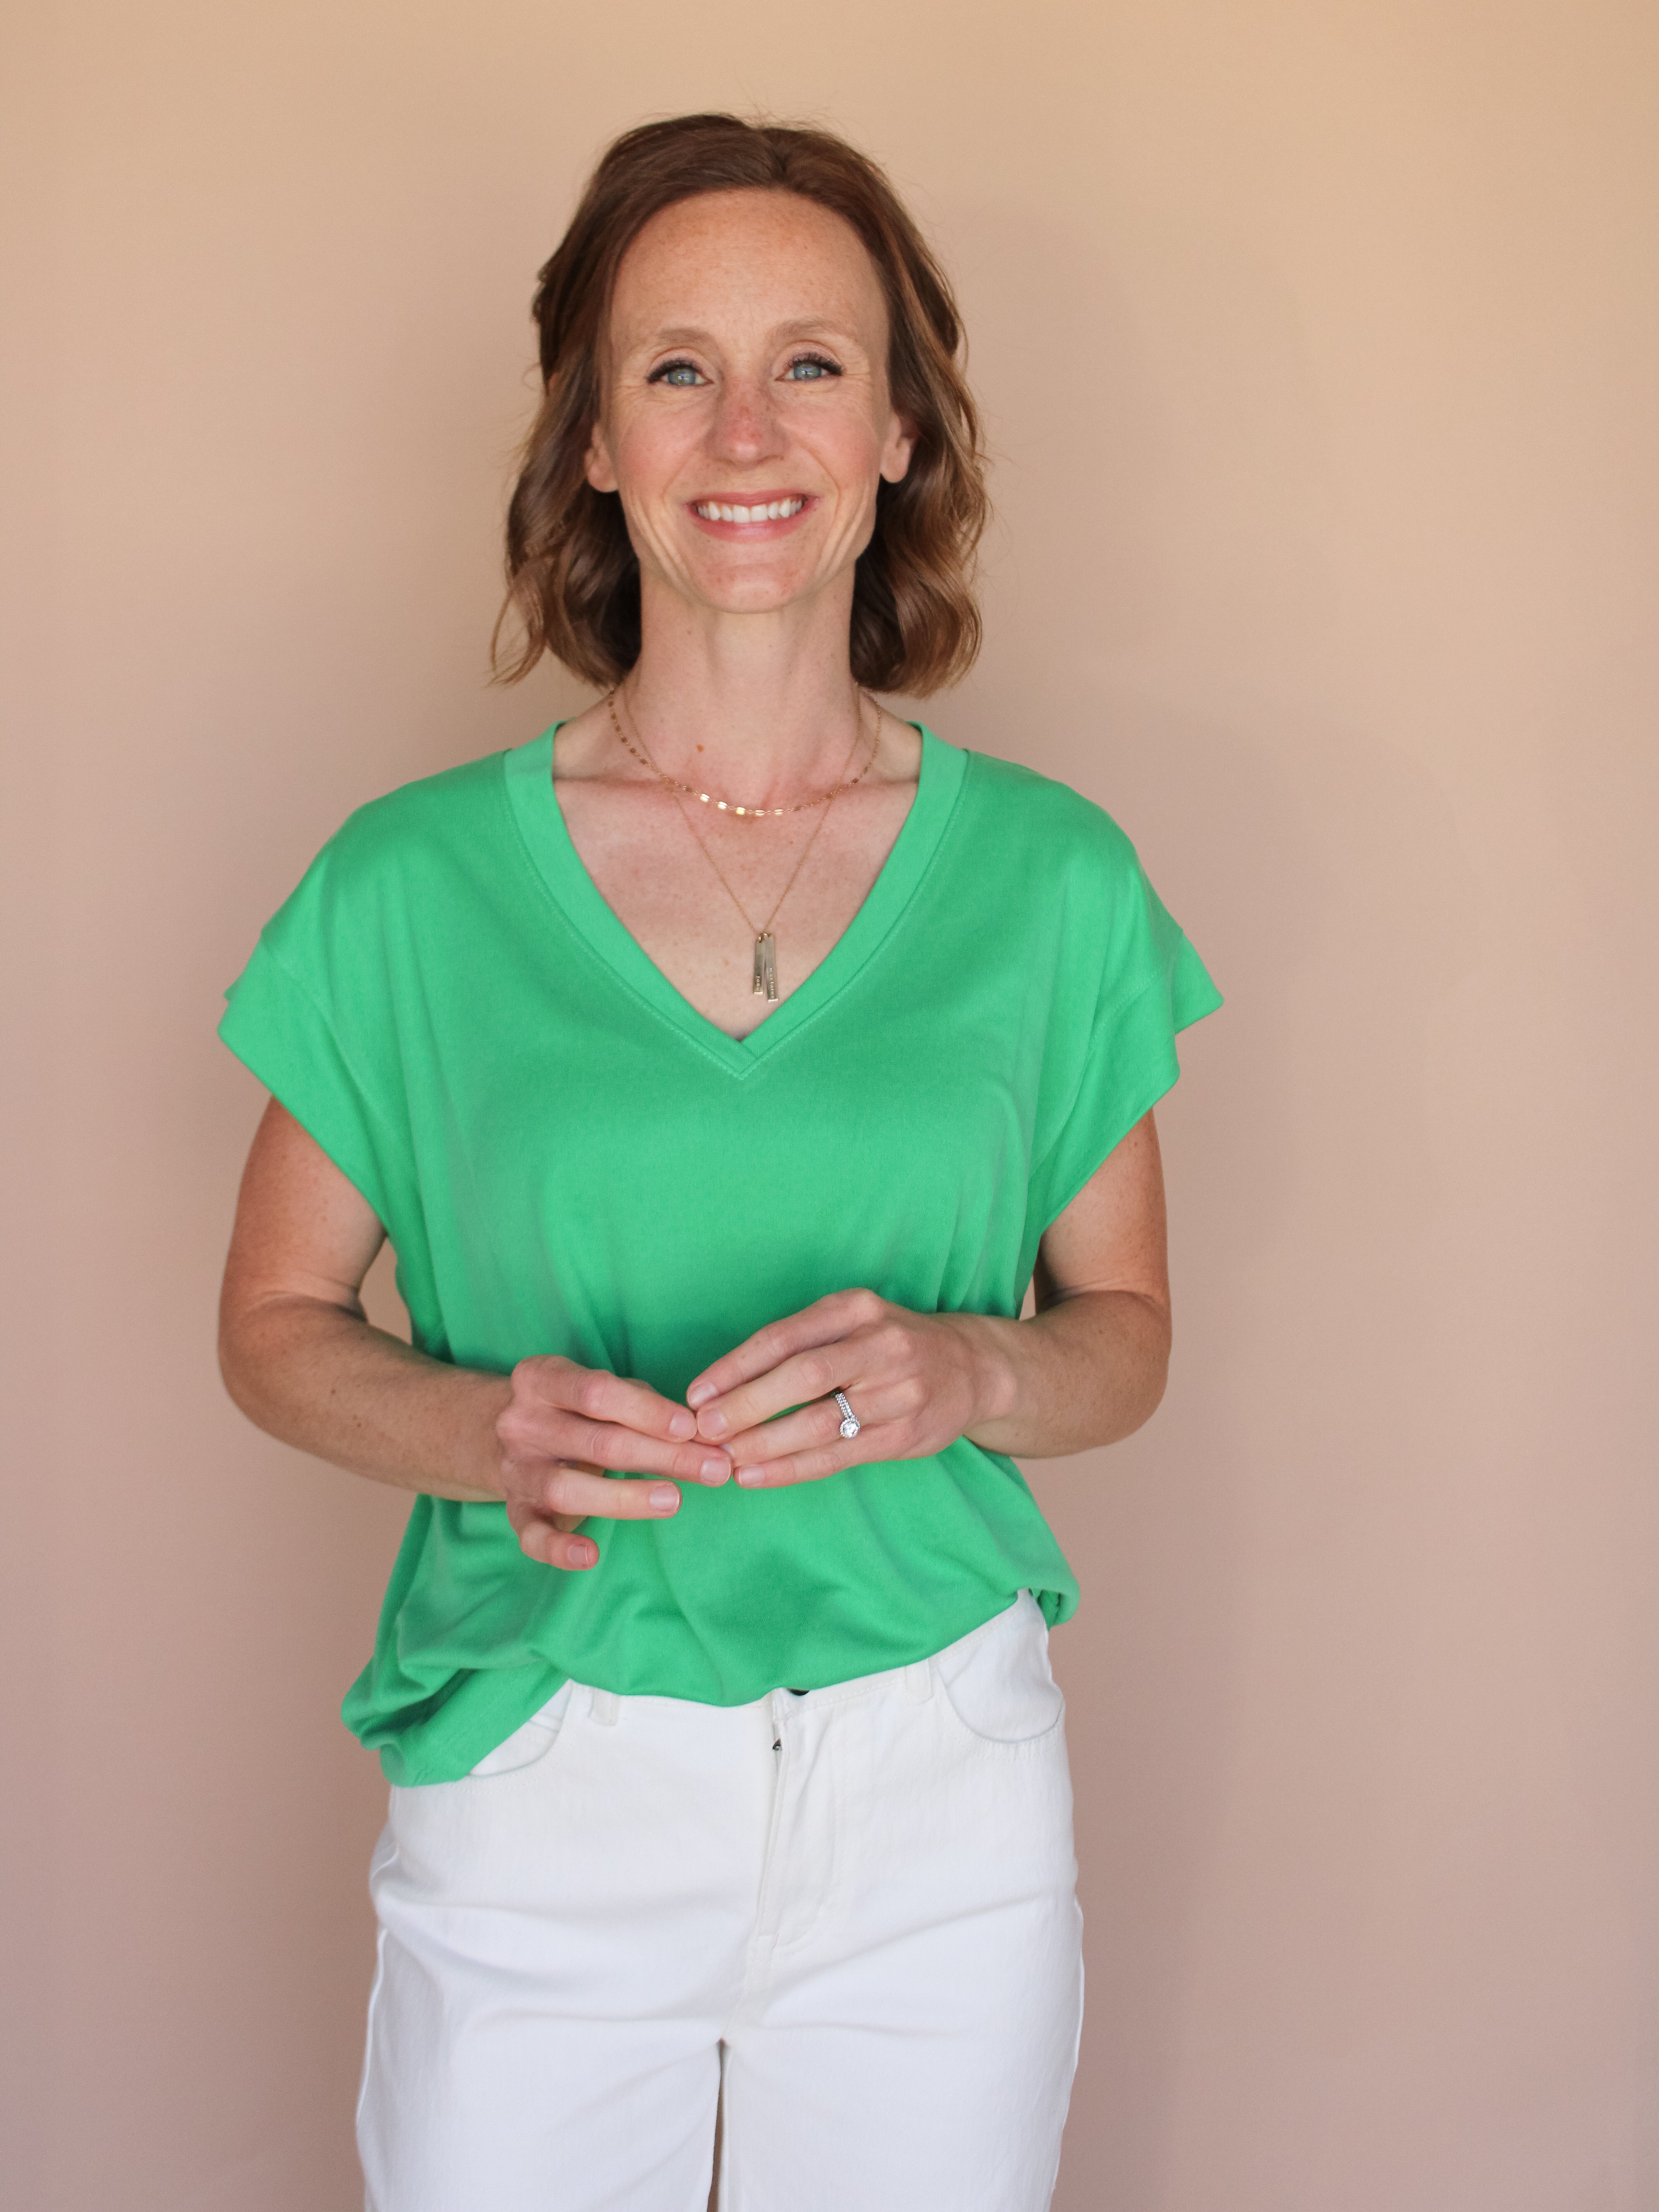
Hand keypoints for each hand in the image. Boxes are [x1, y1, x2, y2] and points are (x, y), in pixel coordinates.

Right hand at [495, 1355, 732, 1568]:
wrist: (497, 1433)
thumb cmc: (574, 1409)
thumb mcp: (602, 1391)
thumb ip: (644, 1406)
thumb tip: (700, 1434)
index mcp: (541, 1379)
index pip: (596, 1391)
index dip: (646, 1411)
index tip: (690, 1427)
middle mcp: (521, 1423)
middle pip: (596, 1442)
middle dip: (661, 1456)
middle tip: (714, 1469)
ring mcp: (516, 1470)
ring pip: (566, 1488)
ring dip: (624, 1497)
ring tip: (673, 1500)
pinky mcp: (516, 1511)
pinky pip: (532, 1536)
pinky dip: (559, 1549)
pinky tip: (591, 1555)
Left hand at [684, 1289, 1012, 1487]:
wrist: (972, 1368)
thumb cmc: (889, 1344)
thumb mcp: (850, 1321)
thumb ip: (798, 1342)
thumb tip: (722, 1385)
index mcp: (855, 1308)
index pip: (784, 1336)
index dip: (735, 1367)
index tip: (695, 1393)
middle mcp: (880, 1345)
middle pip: (802, 1376)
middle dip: (745, 1405)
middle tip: (703, 1429)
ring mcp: (898, 1392)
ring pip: (820, 1422)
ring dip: (764, 1443)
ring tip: (723, 1459)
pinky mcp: (905, 1434)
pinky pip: (839, 1456)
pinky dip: (792, 1468)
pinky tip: (757, 1476)